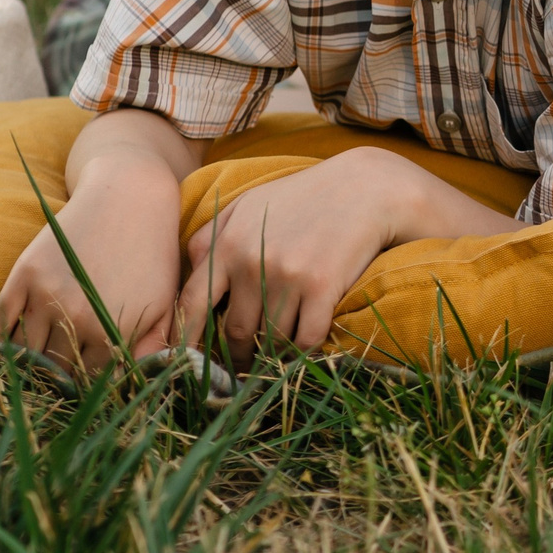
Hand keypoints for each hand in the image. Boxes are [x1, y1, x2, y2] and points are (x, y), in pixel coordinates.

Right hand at [0, 163, 182, 371]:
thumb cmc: (154, 253)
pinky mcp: (25, 274)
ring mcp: (48, 295)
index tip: (85, 379)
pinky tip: (11, 344)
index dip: (88, 381)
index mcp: (116, 329)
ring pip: (26, 351)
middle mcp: (78, 316)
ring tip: (39, 359)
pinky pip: (0, 322)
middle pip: (56, 368)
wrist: (129, 197)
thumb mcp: (166, 301)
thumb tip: (137, 381)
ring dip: (30, 359)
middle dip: (59, 375)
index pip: (91, 379)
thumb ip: (156, 345)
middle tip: (59, 373)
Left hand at [175, 147, 422, 367]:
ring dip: (272, 354)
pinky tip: (305, 347)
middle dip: (237, 353)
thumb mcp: (251, 204)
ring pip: (270, 338)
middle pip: (234, 330)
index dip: (186, 337)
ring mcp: (288, 276)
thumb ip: (213, 234)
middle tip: (243, 364)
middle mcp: (253, 263)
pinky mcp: (323, 288)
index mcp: (228, 244)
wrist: (366, 188)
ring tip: (274, 358)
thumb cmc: (305, 197)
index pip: (192, 303)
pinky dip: (304, 350)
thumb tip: (191, 269)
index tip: (189, 359)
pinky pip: (305, 338)